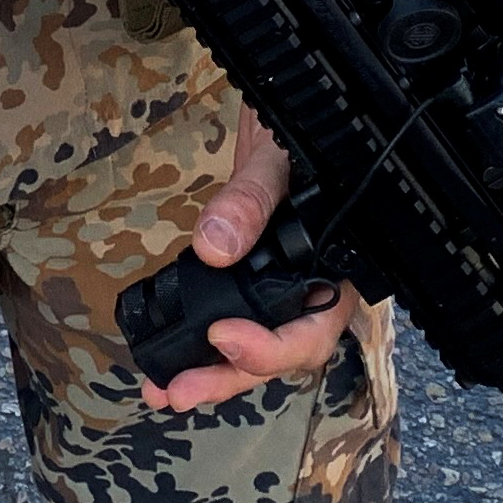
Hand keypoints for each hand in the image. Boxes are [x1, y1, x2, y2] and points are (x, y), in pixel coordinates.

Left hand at [139, 114, 355, 414]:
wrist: (282, 110)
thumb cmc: (299, 130)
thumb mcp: (279, 155)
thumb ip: (254, 198)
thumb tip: (215, 245)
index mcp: (339, 266)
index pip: (315, 330)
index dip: (271, 347)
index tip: (222, 336)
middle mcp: (312, 287)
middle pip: (280, 353)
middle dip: (230, 376)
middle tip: (180, 391)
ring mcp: (280, 288)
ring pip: (254, 349)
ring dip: (210, 374)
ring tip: (162, 390)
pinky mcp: (247, 282)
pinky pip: (230, 323)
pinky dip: (197, 347)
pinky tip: (163, 362)